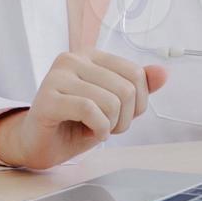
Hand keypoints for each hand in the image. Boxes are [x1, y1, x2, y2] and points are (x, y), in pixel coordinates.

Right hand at [0, 51, 168, 169]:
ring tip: (94, 128)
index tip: (119, 115)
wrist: (38, 145)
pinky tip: (87, 132)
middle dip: (124, 118)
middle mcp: (72, 58)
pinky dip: (98, 128)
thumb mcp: (113, 106)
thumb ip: (136, 88)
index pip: (136, 73)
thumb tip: (163, 72)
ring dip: (110, 126)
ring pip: (110, 101)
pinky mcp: (47, 97)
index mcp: (89, 55)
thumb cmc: (74, 124)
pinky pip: (89, 110)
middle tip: (105, 126)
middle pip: (126, 89)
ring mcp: (57, 76)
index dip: (138, 103)